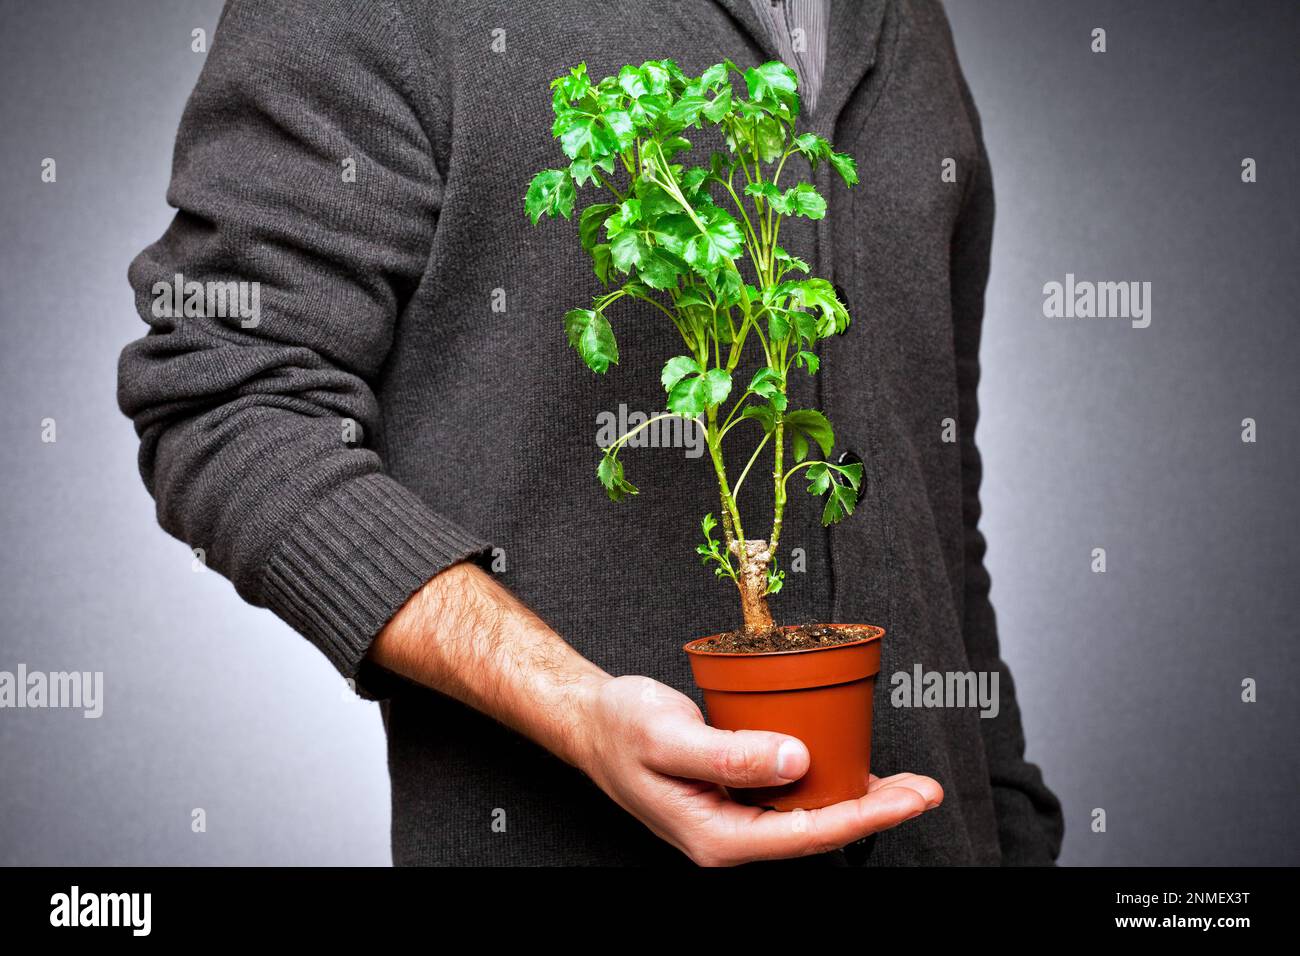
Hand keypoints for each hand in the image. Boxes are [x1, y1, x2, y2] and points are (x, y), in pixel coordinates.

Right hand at [574, 674, 943, 866]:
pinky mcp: (737, 795)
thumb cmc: (620, 728)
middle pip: (816, 832)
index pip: (805, 835)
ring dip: (857, 799)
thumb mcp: (668, 735)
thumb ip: (730, 754)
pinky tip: (850, 765)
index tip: (906, 799)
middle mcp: (730, 836)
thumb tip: (795, 761)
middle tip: (924, 789)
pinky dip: (827, 781)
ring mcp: (734, 818)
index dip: (863, 817)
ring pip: (808, 816)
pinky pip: (791, 795)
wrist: (591, 721)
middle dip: (874, 812)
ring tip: (904, 782)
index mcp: (715, 837)